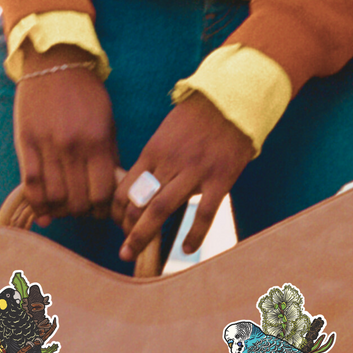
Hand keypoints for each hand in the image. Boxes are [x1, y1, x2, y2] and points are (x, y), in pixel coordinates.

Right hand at [13, 44, 117, 225]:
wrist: (54, 61)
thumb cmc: (86, 94)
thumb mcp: (107, 122)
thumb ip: (109, 157)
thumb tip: (111, 192)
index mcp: (97, 141)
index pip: (102, 194)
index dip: (102, 209)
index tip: (100, 209)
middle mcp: (72, 146)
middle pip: (78, 201)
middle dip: (82, 212)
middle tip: (82, 208)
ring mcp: (47, 145)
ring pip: (54, 197)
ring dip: (60, 210)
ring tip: (64, 207)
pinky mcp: (26, 143)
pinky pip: (31, 185)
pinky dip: (38, 204)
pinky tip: (44, 211)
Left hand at [113, 95, 253, 261]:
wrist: (233, 98)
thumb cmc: (199, 116)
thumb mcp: (167, 132)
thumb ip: (155, 159)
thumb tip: (142, 186)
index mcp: (154, 150)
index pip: (126, 187)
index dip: (119, 211)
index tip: (120, 226)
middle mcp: (169, 163)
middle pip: (140, 202)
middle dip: (128, 229)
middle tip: (124, 251)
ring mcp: (194, 172)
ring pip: (162, 209)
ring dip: (146, 234)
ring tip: (137, 253)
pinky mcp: (219, 180)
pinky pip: (203, 213)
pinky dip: (194, 234)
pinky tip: (186, 249)